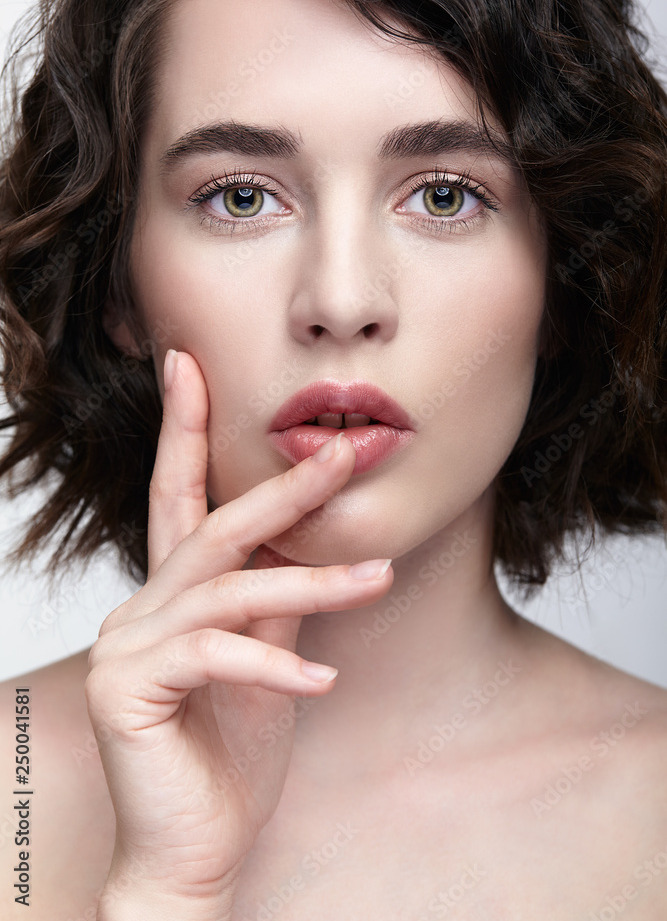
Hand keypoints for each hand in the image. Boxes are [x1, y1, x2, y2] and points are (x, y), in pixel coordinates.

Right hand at [85, 349, 392, 912]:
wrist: (193, 848)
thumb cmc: (229, 753)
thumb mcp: (266, 660)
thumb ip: (277, 600)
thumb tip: (316, 547)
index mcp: (170, 594)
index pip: (178, 496)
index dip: (182, 427)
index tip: (187, 362)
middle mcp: (139, 607)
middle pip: (215, 526)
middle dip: (282, 486)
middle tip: (343, 450)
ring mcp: (126, 645)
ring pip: (228, 589)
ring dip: (312, 582)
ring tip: (378, 577)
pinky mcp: (127, 689)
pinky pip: (215, 656)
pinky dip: (277, 664)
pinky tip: (324, 680)